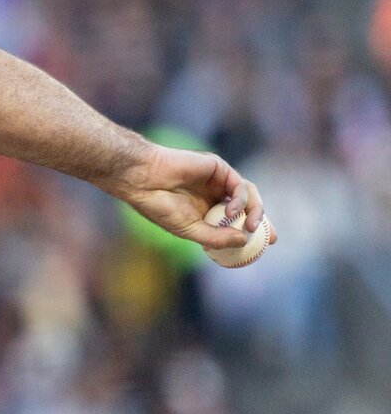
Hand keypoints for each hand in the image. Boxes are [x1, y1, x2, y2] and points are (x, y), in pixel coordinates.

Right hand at [114, 144, 275, 253]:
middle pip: (248, 206)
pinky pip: (239, 185)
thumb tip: (243, 241)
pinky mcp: (218, 167)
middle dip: (262, 221)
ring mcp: (218, 180)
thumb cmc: (159, 206)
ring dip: (254, 211)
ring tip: (249, 226)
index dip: (253, 231)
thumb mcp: (189, 230)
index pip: (236, 220)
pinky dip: (240, 200)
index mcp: (206, 210)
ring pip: (248, 195)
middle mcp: (214, 194)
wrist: (144, 180)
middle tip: (270, 237)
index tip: (265, 245)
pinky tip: (232, 212)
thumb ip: (216, 237)